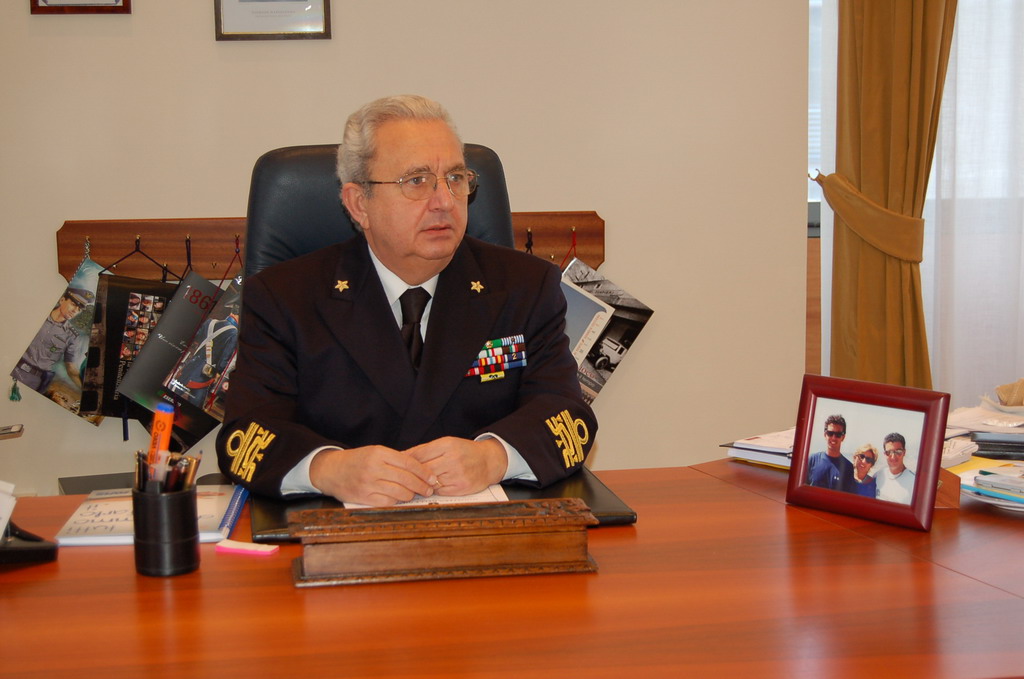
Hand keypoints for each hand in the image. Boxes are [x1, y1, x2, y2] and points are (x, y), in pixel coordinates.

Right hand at [308, 446, 437, 506]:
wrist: (331, 470)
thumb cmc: (357, 460)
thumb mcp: (375, 452)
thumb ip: (395, 459)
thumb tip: (420, 469)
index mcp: (379, 453)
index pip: (409, 463)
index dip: (423, 472)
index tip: (432, 478)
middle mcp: (374, 468)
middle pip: (406, 479)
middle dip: (421, 486)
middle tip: (429, 489)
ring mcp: (368, 484)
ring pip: (399, 492)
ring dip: (410, 495)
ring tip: (414, 494)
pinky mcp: (363, 497)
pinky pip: (387, 502)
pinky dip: (396, 502)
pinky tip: (399, 499)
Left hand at [405, 437, 507, 495]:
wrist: (489, 461)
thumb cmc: (464, 451)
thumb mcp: (446, 444)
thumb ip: (424, 450)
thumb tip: (401, 456)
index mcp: (448, 445)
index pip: (420, 454)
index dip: (407, 462)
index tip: (400, 466)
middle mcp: (453, 459)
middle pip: (424, 470)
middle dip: (414, 475)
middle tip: (405, 478)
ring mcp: (458, 474)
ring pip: (431, 483)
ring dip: (424, 484)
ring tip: (420, 483)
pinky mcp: (462, 488)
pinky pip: (440, 492)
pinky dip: (435, 490)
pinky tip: (435, 486)